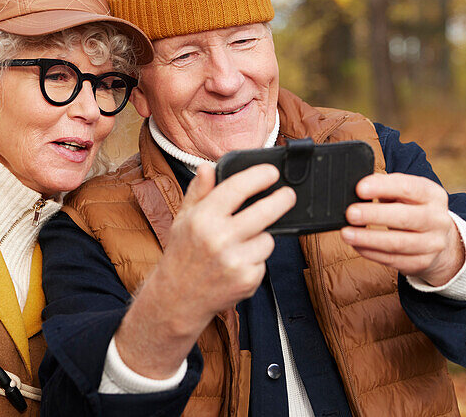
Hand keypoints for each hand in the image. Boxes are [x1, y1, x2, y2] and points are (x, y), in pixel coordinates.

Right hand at [114, 163, 294, 377]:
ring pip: (268, 239)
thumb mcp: (183, 218)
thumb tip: (207, 167)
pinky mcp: (247, 280)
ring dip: (261, 238)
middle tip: (288, 195)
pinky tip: (238, 263)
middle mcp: (218, 238)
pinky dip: (256, 260)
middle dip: (282, 200)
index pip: (237, 188)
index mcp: (202, 218)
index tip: (271, 172)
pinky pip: (264, 261)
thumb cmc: (182, 253)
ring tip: (241, 244)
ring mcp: (234, 261)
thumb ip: (198, 192)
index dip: (259, 176)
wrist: (177, 298)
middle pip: (264, 212)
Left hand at [341, 172, 463, 285]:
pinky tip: (356, 245)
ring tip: (346, 233)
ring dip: (368, 239)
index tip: (360, 188)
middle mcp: (437, 219)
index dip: (383, 187)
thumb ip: (386, 187)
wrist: (441, 240)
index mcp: (433, 195)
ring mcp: (432, 244)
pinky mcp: (422, 263)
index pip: (409, 188)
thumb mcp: (407, 193)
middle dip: (373, 215)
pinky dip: (371, 252)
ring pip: (397, 243)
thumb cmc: (414, 209)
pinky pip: (393, 260)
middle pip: (404, 217)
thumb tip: (358, 188)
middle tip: (350, 213)